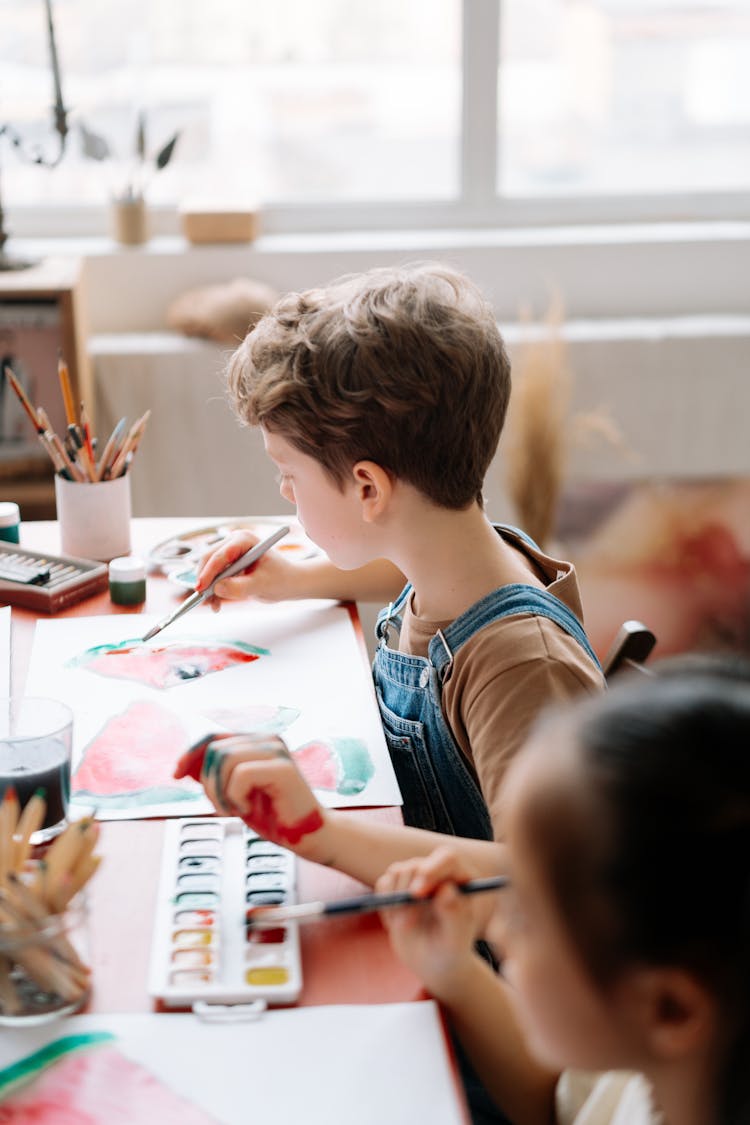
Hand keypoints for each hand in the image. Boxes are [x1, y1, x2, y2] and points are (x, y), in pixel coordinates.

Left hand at [174, 732, 327, 857]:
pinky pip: (239, 775)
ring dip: (220, 792)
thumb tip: (185, 765)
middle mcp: (267, 739)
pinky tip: (249, 809)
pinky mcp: (282, 768)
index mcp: (257, 742)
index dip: (190, 753)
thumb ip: (214, 776)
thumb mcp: (234, 794)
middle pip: (214, 749)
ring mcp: (276, 751)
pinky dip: (235, 798)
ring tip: (235, 810)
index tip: (176, 775)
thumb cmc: (274, 816)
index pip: (213, 736)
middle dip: (208, 783)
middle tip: (223, 808)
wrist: (309, 836)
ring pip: (223, 759)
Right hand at [195, 530, 299, 610]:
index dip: (209, 572)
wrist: (287, 583)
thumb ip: (240, 587)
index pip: (221, 555)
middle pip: (209, 559)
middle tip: (202, 600)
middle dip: (205, 581)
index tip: (201, 588)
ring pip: (207, 569)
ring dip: (207, 588)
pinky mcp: (226, 565)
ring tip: (214, 606)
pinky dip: (212, 591)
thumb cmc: (280, 579)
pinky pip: (212, 577)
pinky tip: (216, 604)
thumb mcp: (262, 585)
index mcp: (244, 539)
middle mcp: (233, 542)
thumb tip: (217, 588)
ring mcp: (229, 553)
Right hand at [375, 846, 492, 997]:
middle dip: (407, 894)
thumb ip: (455, 914)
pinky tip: (397, 924)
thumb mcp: (456, 938)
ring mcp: (416, 876)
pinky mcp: (397, 884)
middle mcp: (438, 871)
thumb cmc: (452, 948)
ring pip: (397, 872)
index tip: (418, 893)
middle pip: (416, 865)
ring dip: (396, 902)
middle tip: (406, 925)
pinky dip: (386, 906)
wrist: (434, 960)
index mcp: (461, 878)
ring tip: (407, 928)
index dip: (432, 870)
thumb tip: (446, 890)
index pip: (448, 859)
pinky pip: (383, 884)